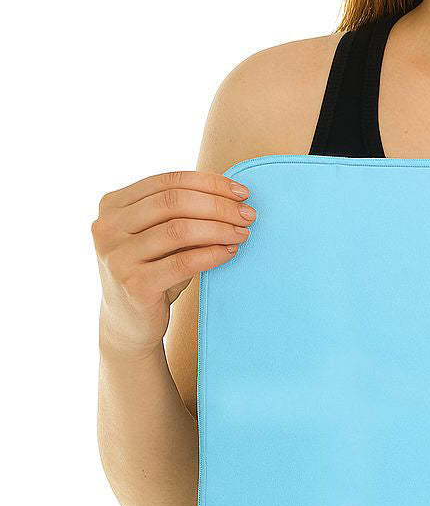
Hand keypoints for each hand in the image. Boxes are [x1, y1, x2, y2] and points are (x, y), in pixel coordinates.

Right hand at [92, 170, 254, 356]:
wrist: (129, 324)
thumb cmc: (152, 273)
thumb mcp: (162, 238)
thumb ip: (182, 215)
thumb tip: (233, 198)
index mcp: (112, 205)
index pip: (167, 181)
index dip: (209, 183)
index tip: (241, 193)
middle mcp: (107, 226)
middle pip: (173, 201)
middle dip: (218, 205)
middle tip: (248, 215)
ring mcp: (117, 255)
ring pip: (178, 230)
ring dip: (219, 229)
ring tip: (242, 233)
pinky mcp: (134, 284)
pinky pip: (183, 263)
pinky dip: (211, 255)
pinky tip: (230, 252)